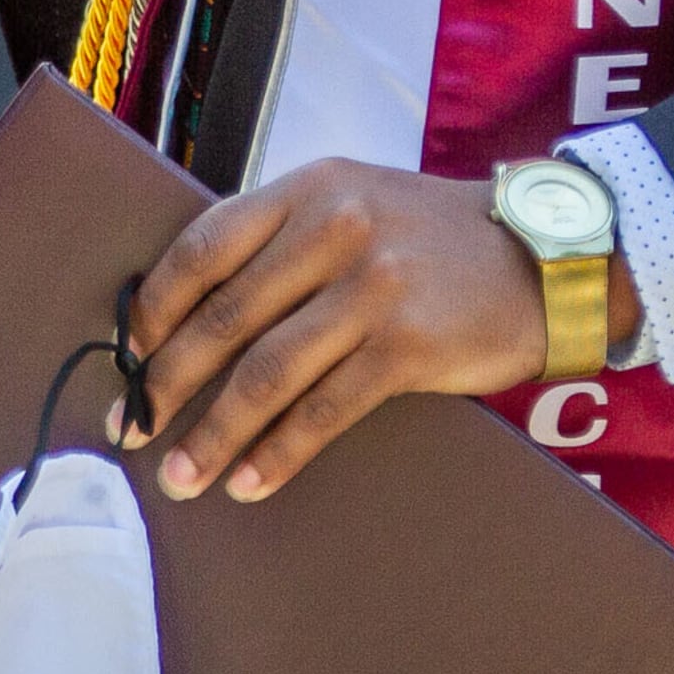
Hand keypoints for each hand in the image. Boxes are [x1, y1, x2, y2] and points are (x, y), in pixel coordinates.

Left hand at [119, 160, 640, 503]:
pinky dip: (280, 452)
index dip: (154, 307)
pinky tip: (250, 482)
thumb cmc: (434, 240)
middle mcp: (334, 229)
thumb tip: (194, 310)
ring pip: (266, 372)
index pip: (203, 246)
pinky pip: (324, 409)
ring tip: (180, 475)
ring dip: (214, 432)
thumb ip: (284, 239)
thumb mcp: (355, 203)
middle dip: (166, 381)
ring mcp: (372, 288)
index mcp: (308, 190)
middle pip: (224, 316)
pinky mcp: (407, 347)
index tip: (127, 356)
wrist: (546, 259)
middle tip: (129, 427)